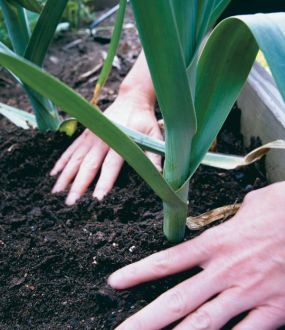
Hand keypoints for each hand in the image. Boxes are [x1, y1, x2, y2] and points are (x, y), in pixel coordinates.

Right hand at [50, 92, 161, 204]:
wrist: (131, 99)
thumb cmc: (144, 121)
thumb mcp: (154, 136)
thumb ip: (154, 156)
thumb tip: (159, 176)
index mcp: (120, 142)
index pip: (110, 167)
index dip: (103, 184)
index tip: (96, 200)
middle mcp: (102, 140)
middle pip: (88, 166)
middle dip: (78, 186)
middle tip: (70, 204)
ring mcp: (90, 137)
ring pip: (75, 159)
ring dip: (65, 176)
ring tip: (55, 193)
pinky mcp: (85, 134)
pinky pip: (70, 149)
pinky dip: (61, 161)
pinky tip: (53, 174)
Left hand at [108, 182, 284, 329]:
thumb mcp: (253, 204)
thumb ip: (234, 216)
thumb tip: (231, 217)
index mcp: (218, 243)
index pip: (169, 260)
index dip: (139, 273)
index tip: (116, 283)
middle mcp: (226, 271)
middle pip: (177, 299)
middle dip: (145, 319)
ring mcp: (248, 293)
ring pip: (204, 324)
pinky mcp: (274, 309)